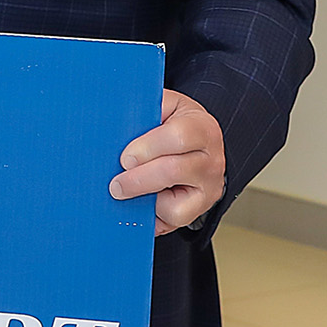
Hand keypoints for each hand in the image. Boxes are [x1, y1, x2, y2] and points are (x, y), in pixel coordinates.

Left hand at [111, 89, 225, 235]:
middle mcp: (211, 160)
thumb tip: (115, 119)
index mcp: (202, 128)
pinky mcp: (200, 209)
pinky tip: (142, 202)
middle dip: (137, 180)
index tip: (125, 158)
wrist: (200, 146)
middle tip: (115, 185)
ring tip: (124, 192)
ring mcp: (209, 188)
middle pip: (173, 171)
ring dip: (142, 200)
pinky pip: (173, 219)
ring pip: (174, 204)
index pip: (179, 136)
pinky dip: (152, 215)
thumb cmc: (176, 124)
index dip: (147, 148)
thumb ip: (146, 109)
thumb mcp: (166, 107)